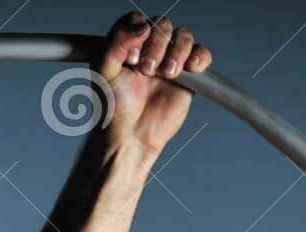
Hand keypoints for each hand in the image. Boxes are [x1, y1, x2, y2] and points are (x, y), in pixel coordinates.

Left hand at [96, 10, 212, 158]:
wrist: (130, 137)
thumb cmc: (113, 108)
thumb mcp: (103, 72)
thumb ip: (115, 42)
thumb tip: (143, 24)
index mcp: (127, 46)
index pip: (138, 19)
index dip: (138, 31)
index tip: (130, 57)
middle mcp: (149, 50)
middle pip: (163, 24)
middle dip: (156, 44)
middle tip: (145, 70)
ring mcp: (169, 61)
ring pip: (183, 35)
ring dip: (176, 51)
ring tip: (165, 74)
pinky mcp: (188, 76)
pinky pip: (202, 54)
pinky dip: (198, 57)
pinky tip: (188, 69)